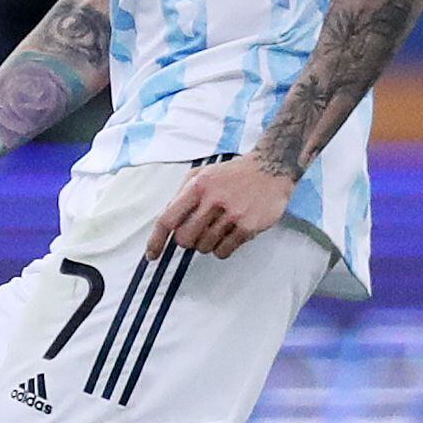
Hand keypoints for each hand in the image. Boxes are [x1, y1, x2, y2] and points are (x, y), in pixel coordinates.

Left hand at [147, 154, 293, 260]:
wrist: (270, 169)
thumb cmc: (233, 173)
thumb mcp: (202, 174)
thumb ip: (181, 194)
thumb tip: (166, 219)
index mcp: (198, 186)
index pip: (168, 219)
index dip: (156, 240)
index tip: (152, 254)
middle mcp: (213, 200)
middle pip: (184, 239)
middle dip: (187, 240)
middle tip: (197, 231)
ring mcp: (232, 214)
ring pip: (204, 247)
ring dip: (206, 243)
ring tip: (218, 227)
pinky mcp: (248, 227)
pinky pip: (223, 252)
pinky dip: (222, 248)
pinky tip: (229, 234)